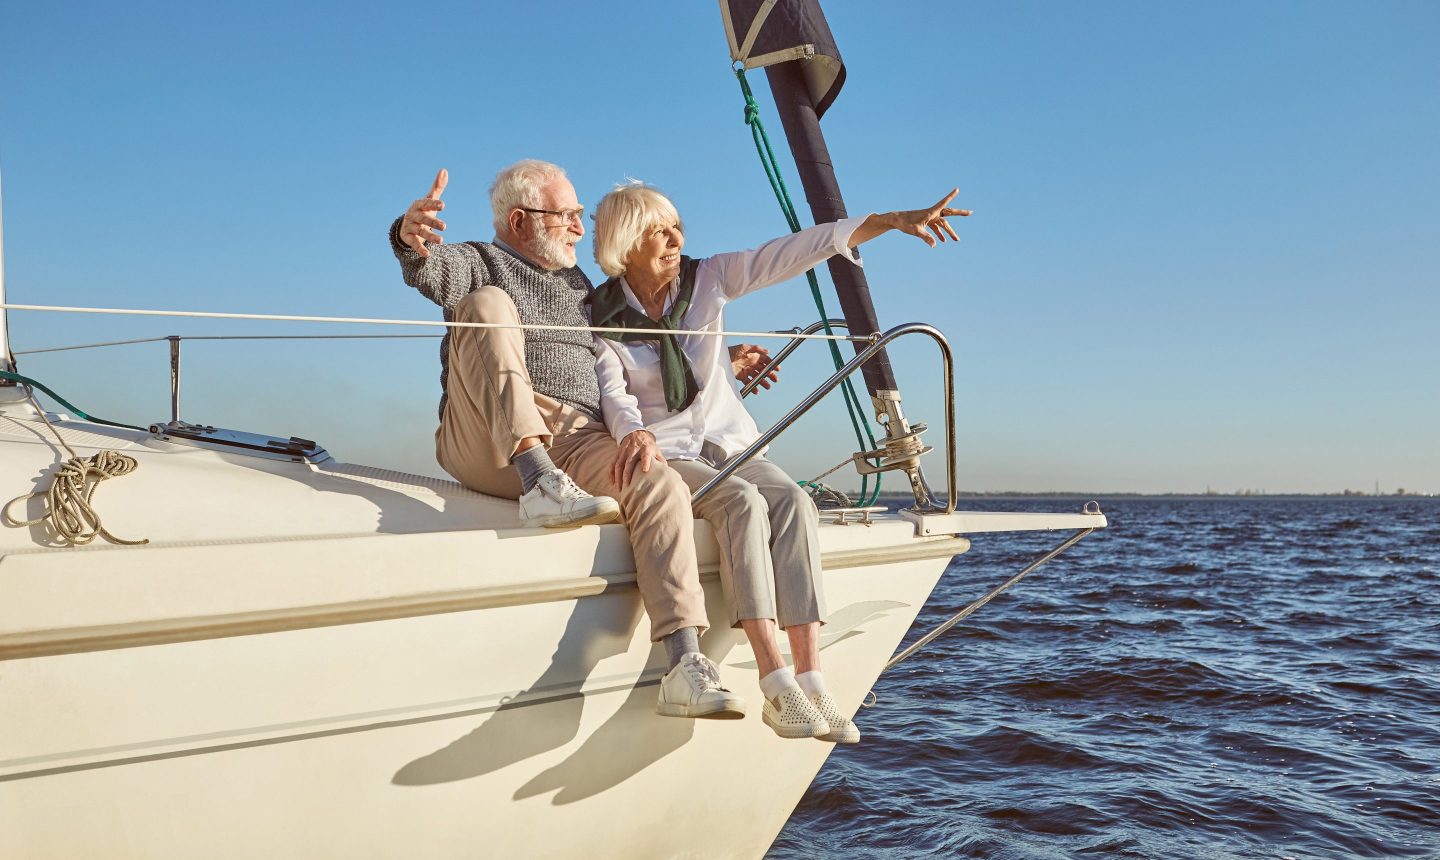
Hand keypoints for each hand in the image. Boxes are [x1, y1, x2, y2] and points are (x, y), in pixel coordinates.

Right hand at [400, 169, 448, 257]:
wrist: (407, 226)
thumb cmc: (423, 211)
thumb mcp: (430, 200)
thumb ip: (437, 187)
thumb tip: (444, 170)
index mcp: (419, 205)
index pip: (426, 204)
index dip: (433, 204)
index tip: (443, 205)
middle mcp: (413, 216)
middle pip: (423, 219)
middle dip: (433, 222)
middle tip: (445, 227)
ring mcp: (410, 227)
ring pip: (420, 232)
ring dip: (430, 237)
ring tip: (441, 241)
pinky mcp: (408, 238)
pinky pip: (414, 244)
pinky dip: (420, 249)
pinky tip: (427, 254)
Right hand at [611, 429, 665, 488]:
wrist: (635, 433)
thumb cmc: (648, 445)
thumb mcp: (656, 450)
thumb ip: (660, 460)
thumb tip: (665, 471)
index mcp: (645, 449)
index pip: (645, 456)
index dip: (645, 462)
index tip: (644, 470)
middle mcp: (633, 450)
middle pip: (629, 463)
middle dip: (627, 475)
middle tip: (627, 487)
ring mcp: (624, 452)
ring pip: (619, 465)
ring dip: (618, 477)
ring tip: (619, 488)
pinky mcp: (618, 454)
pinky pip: (613, 464)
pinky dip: (611, 473)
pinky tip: (612, 482)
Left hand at [730, 343, 779, 392]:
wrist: (719, 359)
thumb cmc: (731, 351)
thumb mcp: (744, 347)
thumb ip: (756, 348)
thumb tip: (768, 351)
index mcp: (753, 356)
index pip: (766, 361)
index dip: (772, 364)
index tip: (777, 369)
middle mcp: (751, 363)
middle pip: (763, 370)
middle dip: (770, 375)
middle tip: (775, 380)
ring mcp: (746, 370)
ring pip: (758, 377)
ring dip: (763, 382)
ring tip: (768, 387)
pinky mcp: (741, 377)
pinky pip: (749, 383)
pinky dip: (753, 387)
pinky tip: (756, 390)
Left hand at [851, 188, 972, 247]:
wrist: (895, 221)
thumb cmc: (904, 223)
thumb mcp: (916, 231)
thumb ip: (926, 238)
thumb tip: (935, 245)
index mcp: (930, 212)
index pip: (943, 203)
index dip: (950, 196)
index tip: (957, 189)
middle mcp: (932, 213)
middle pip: (948, 213)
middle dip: (960, 213)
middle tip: (971, 213)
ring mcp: (929, 218)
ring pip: (942, 224)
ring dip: (949, 232)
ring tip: (957, 240)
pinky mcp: (925, 222)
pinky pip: (935, 228)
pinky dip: (939, 234)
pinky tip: (943, 241)